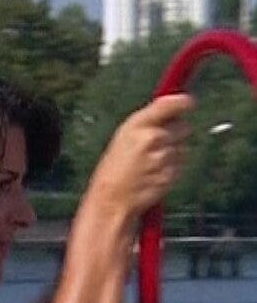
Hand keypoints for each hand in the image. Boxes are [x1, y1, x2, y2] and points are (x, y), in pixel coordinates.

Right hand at [92, 94, 194, 217]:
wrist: (111, 199)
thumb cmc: (115, 168)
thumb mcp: (125, 135)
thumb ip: (150, 120)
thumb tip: (175, 108)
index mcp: (139, 124)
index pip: (171, 104)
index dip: (184, 102)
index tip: (189, 103)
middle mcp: (153, 137)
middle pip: (183, 126)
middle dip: (176, 133)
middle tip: (158, 144)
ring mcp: (164, 157)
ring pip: (183, 147)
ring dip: (173, 153)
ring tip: (151, 163)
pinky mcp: (171, 174)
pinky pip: (181, 164)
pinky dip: (172, 168)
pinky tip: (155, 174)